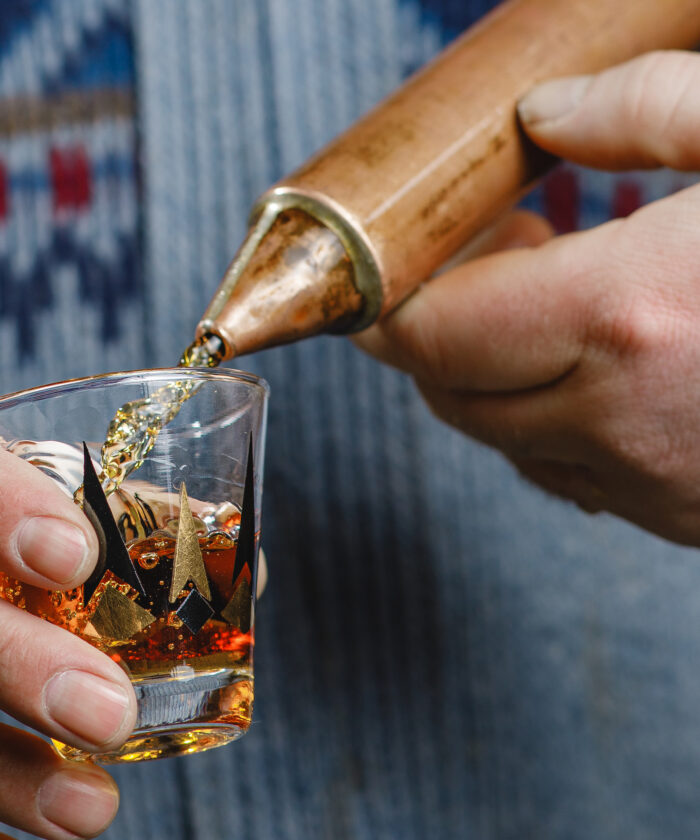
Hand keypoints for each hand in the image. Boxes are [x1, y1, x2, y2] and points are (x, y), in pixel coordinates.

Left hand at [352, 51, 699, 545]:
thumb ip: (654, 108)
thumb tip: (548, 115)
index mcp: (632, 316)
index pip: (424, 332)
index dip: (384, 298)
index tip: (390, 256)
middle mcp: (623, 420)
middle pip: (447, 390)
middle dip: (436, 323)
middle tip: (487, 244)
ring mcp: (653, 484)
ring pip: (501, 436)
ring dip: (494, 367)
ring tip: (552, 284)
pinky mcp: (683, 518)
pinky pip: (568, 470)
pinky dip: (551, 414)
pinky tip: (609, 351)